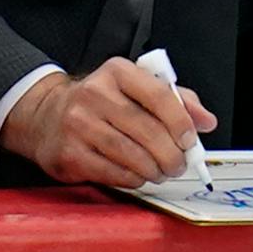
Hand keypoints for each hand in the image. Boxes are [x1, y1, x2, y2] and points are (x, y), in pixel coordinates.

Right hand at [0, 57, 216, 186]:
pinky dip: (133, 179)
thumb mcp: (136, 89)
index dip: (180, 122)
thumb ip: (175, 101)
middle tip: (179, 165)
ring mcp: (78, 124)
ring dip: (154, 170)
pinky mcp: (69, 153)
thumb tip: (206, 122)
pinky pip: (113, 173)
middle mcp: (94, 94)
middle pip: (147, 130)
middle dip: (171, 154)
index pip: (158, 95)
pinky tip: (138, 176)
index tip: (190, 140)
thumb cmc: (101, 104)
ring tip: (160, 172)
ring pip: (131, 155)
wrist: (46, 116)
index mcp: (117, 72)